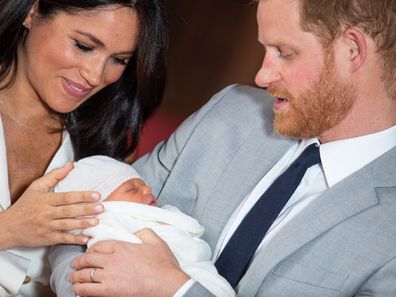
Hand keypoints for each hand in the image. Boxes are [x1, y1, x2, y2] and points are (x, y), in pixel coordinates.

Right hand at [0, 162, 103, 249]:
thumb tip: (71, 165)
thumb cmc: (24, 205)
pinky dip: (74, 240)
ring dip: (82, 224)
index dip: (82, 196)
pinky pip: (62, 239)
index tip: (96, 195)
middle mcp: (46, 213)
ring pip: (67, 225)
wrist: (8, 227)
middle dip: (86, 209)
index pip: (67, 197)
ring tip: (96, 221)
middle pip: (69, 211)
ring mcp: (46, 227)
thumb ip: (55, 176)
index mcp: (45, 200)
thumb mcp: (36, 187)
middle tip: (101, 207)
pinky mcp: (46, 238)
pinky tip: (86, 238)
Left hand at [70, 229, 189, 296]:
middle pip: (88, 259)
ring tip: (72, 278)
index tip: (88, 252)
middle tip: (74, 265)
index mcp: (122, 247)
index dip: (91, 249)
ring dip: (76, 276)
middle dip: (79, 262)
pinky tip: (78, 290)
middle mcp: (112, 260)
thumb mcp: (157, 242)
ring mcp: (109, 276)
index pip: (99, 245)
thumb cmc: (163, 265)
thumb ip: (145, 233)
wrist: (167, 284)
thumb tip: (138, 232)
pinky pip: (88, 290)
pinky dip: (80, 289)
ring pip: (85, 275)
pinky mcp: (109, 291)